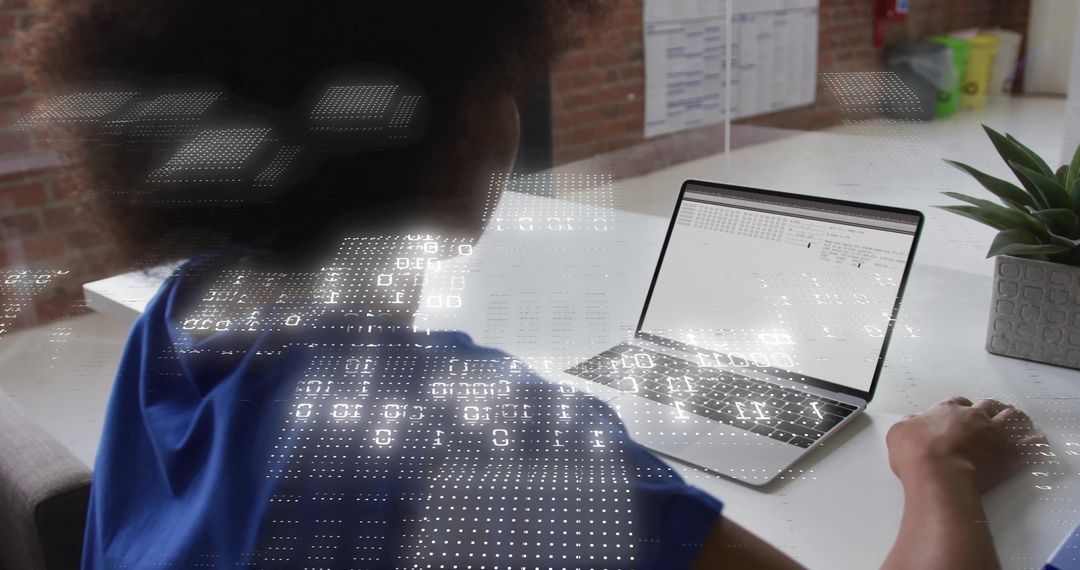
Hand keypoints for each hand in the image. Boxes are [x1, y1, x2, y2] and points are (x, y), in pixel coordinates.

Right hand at [886, 397, 1047, 492]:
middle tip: (992, 414)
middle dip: (991, 408)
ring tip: (1018, 421)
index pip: (959, 402)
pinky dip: (1036, 443)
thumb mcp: (898, 433)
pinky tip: (1037, 443)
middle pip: (989, 405)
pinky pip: (1032, 444)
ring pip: (1012, 417)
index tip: (962, 415)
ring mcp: (995, 433)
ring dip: (1016, 418)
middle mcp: (974, 416)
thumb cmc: (916, 454)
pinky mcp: (1011, 454)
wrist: (939, 475)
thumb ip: (910, 424)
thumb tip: (913, 422)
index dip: (961, 408)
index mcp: (948, 409)